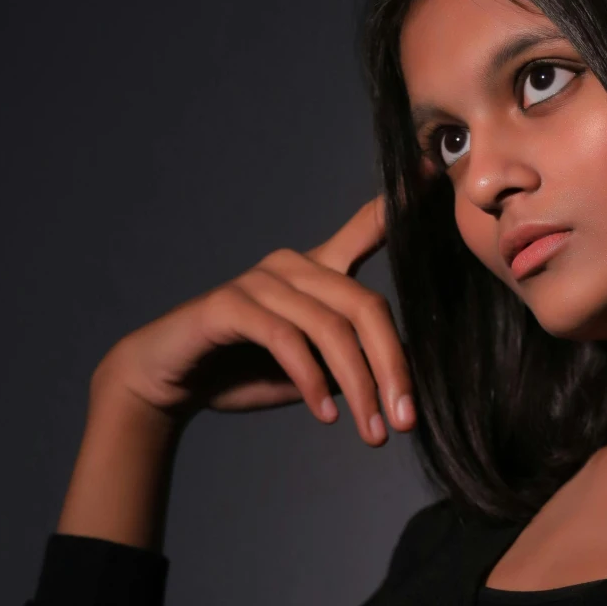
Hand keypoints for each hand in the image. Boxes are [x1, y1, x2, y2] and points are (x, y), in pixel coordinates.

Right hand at [97, 196, 412, 445]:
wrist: (173, 383)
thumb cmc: (245, 371)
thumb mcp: (316, 371)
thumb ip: (356, 362)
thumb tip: (407, 378)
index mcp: (319, 271)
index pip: (368, 228)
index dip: (401, 203)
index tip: (433, 172)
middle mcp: (293, 266)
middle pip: (365, 306)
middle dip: (393, 368)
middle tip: (405, 421)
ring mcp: (260, 281)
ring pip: (331, 329)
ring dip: (358, 387)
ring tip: (371, 433)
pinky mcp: (230, 305)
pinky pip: (286, 340)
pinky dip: (312, 382)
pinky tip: (326, 415)